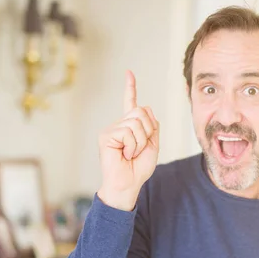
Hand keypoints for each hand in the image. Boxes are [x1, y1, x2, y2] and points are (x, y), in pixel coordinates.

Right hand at [97, 70, 159, 210]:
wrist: (128, 184)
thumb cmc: (139, 168)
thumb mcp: (152, 146)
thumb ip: (152, 127)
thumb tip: (146, 109)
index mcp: (130, 126)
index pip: (131, 103)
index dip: (130, 88)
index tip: (129, 73)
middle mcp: (119, 125)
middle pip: (141, 112)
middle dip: (148, 131)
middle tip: (139, 149)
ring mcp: (111, 129)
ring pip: (136, 122)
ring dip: (140, 141)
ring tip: (131, 153)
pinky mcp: (106, 135)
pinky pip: (128, 132)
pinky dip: (132, 145)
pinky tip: (124, 154)